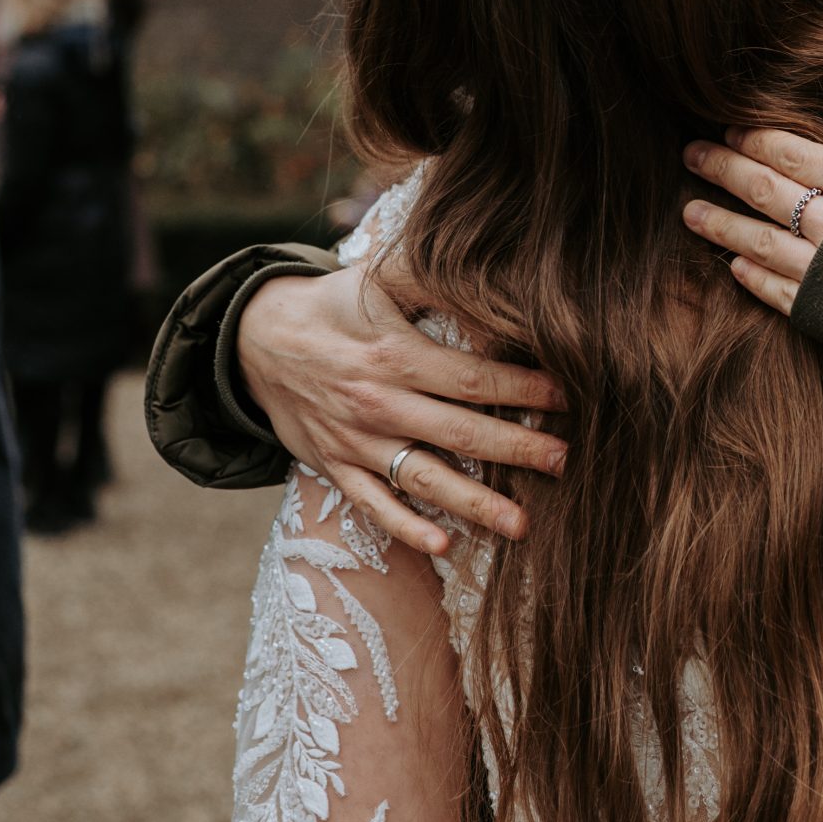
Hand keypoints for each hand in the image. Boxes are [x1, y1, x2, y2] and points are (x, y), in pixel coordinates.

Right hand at [236, 259, 569, 554]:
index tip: (566, 396)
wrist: (256, 341)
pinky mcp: (336, 466)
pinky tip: (443, 545)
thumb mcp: (378, 280)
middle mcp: (377, 403)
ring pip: (424, 478)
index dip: (519, 389)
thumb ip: (431, 278)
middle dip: (516, 448)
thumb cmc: (335, 305)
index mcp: (394, 355)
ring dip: (474, 503)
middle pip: (458, 432)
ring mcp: (356, 441)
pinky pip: (373, 504)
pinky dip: (406, 527)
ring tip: (522, 524)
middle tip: (564, 460)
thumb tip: (491, 276)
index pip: (469, 377)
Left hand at [682, 112, 822, 314]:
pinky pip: (783, 294)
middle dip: (727, 171)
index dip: (761, 141)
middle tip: (692, 154)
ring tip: (690, 213)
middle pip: (770, 192)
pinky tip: (734, 267)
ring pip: (764, 243)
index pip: (801, 155)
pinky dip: (756, 278)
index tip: (731, 130)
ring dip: (724, 225)